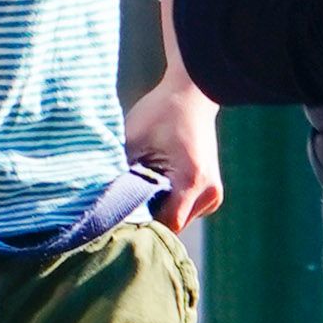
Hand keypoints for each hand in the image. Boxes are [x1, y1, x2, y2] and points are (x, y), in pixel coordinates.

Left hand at [125, 66, 223, 230]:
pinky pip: (185, 211)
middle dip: (148, 216)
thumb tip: (108, 208)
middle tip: (126, 198)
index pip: (163, 225)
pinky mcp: (212, 194)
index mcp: (191, 181)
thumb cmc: (160, 114)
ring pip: (178, 220)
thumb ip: (122, 180)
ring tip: (144, 185)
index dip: (140, 223)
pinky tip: (158, 183)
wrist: (191, 96)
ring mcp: (214, 195)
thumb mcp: (133, 145)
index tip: (119, 214)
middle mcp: (209, 193)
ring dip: (159, 210)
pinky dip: (169, 203)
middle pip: (171, 226)